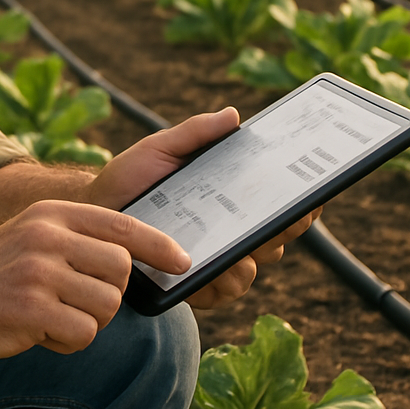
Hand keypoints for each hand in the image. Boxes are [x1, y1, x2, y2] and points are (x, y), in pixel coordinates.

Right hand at [0, 199, 190, 359]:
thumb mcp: (34, 234)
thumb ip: (78, 237)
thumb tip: (133, 257)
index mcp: (53, 213)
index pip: (122, 225)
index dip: (158, 245)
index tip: (182, 260)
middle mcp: (48, 236)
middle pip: (120, 269)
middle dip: (111, 293)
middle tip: (81, 300)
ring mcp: (40, 272)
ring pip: (106, 305)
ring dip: (89, 320)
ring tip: (54, 314)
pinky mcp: (32, 310)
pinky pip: (84, 333)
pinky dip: (68, 340)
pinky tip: (40, 330)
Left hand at [86, 109, 321, 309]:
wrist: (93, 212)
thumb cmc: (130, 177)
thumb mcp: (160, 148)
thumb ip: (195, 132)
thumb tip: (233, 116)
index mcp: (230, 196)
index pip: (276, 200)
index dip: (303, 198)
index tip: (315, 187)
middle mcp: (229, 230)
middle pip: (276, 236)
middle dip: (289, 225)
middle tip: (290, 212)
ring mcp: (213, 259)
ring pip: (252, 269)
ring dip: (253, 258)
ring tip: (244, 247)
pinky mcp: (191, 286)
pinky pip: (219, 293)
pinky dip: (221, 284)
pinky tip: (213, 271)